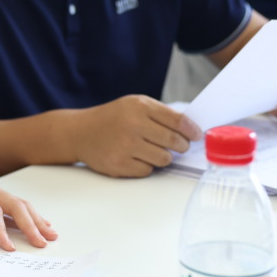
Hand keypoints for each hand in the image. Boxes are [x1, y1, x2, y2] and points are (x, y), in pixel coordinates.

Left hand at [0, 161, 56, 250]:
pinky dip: (29, 215)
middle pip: (13, 203)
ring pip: (18, 203)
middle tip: (41, 242)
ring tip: (50, 235)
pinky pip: (14, 204)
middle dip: (29, 224)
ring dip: (35, 219)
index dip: (0, 228)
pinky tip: (42, 224)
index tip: (7, 246)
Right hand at [71, 95, 200, 177]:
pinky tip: (137, 157)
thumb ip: (160, 114)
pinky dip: (147, 166)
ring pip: (164, 159)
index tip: (196, 136)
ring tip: (154, 150)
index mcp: (139, 107)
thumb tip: (190, 129)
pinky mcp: (119, 165)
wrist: (80, 132)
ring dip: (164, 157)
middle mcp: (132, 125)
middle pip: (174, 141)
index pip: (177, 121)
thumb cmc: (112, 119)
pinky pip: (148, 170)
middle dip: (181, 146)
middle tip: (180, 146)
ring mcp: (125, 146)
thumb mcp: (134, 105)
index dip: (192, 131)